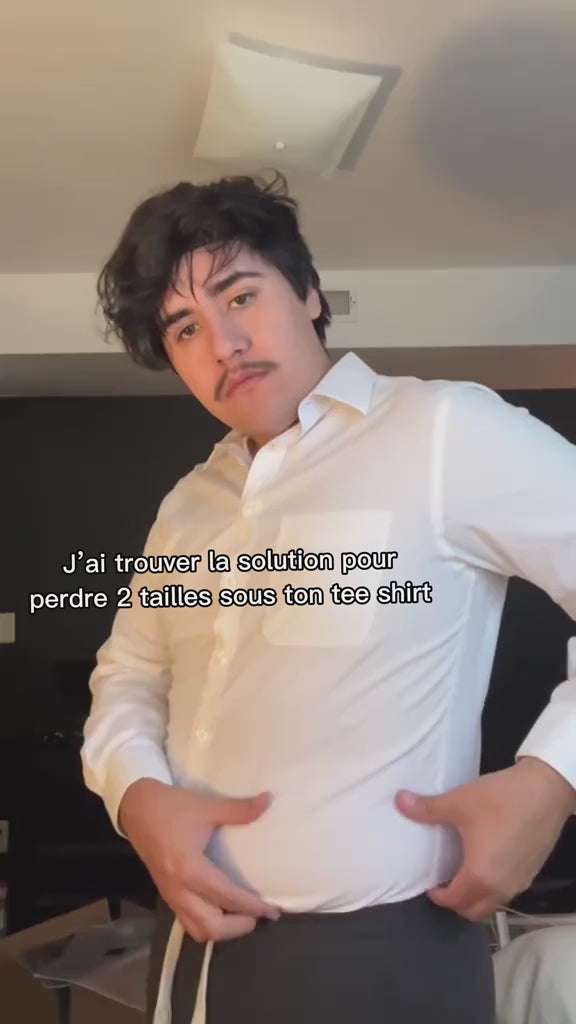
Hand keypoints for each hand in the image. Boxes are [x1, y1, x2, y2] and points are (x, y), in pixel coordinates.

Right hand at [119, 779, 279, 941]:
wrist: (137, 807)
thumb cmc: (172, 807)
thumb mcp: (206, 806)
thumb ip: (239, 809)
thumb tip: (267, 801)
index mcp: (190, 870)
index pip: (227, 898)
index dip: (253, 907)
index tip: (274, 910)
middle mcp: (179, 890)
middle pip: (211, 926)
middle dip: (239, 927)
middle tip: (259, 915)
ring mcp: (170, 895)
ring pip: (197, 930)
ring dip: (222, 930)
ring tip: (243, 917)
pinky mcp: (166, 894)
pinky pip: (188, 921)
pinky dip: (207, 924)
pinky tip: (221, 912)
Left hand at [395, 758, 575, 921]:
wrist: (546, 790)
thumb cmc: (500, 799)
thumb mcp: (459, 802)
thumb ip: (427, 808)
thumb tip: (399, 801)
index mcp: (480, 877)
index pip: (453, 901)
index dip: (437, 896)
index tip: (428, 885)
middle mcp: (501, 888)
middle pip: (474, 911)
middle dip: (455, 903)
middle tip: (443, 883)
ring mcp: (520, 882)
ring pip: (492, 903)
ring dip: (475, 897)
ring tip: (462, 873)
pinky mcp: (531, 872)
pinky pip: (507, 891)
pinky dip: (492, 887)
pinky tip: (486, 862)